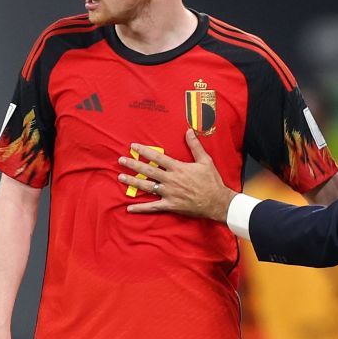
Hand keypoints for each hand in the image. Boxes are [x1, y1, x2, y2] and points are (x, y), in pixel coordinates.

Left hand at [117, 131, 233, 220]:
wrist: (217, 201)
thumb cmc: (211, 181)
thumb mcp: (205, 160)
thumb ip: (195, 145)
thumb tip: (189, 131)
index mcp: (177, 168)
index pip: (156, 157)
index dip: (144, 151)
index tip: (133, 147)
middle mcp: (170, 180)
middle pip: (147, 171)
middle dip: (133, 165)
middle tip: (120, 160)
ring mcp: (168, 193)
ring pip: (146, 187)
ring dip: (132, 182)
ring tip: (120, 178)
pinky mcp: (170, 205)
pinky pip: (152, 207)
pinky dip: (140, 208)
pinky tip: (129, 208)